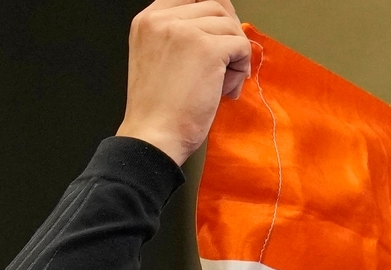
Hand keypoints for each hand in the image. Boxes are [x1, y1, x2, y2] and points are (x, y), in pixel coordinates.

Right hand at [116, 0, 251, 165]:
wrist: (154, 136)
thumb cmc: (159, 109)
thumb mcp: (159, 58)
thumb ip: (181, 36)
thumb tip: (222, 25)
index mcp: (148, 19)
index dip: (214, 14)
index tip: (222, 37)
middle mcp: (163, 19)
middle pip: (215, 6)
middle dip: (229, 34)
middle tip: (228, 63)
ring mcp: (184, 30)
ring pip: (231, 25)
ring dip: (236, 54)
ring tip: (223, 82)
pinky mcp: (206, 48)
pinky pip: (241, 45)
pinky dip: (242, 68)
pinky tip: (226, 89)